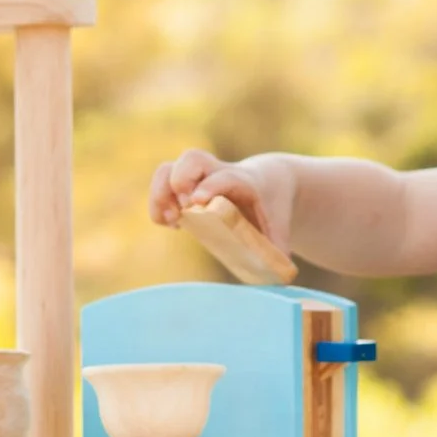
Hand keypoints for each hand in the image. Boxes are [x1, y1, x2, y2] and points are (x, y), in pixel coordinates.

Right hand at [147, 149, 295, 249]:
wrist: (269, 181)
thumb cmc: (273, 207)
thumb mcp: (280, 226)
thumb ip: (278, 250)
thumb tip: (277, 278)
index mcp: (244, 181)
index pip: (223, 177)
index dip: (209, 187)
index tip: (197, 201)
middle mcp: (217, 172)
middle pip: (191, 158)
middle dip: (179, 181)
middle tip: (183, 210)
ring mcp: (197, 177)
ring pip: (168, 169)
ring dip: (159, 194)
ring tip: (170, 220)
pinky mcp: (183, 187)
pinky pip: (160, 185)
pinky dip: (157, 205)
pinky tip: (171, 223)